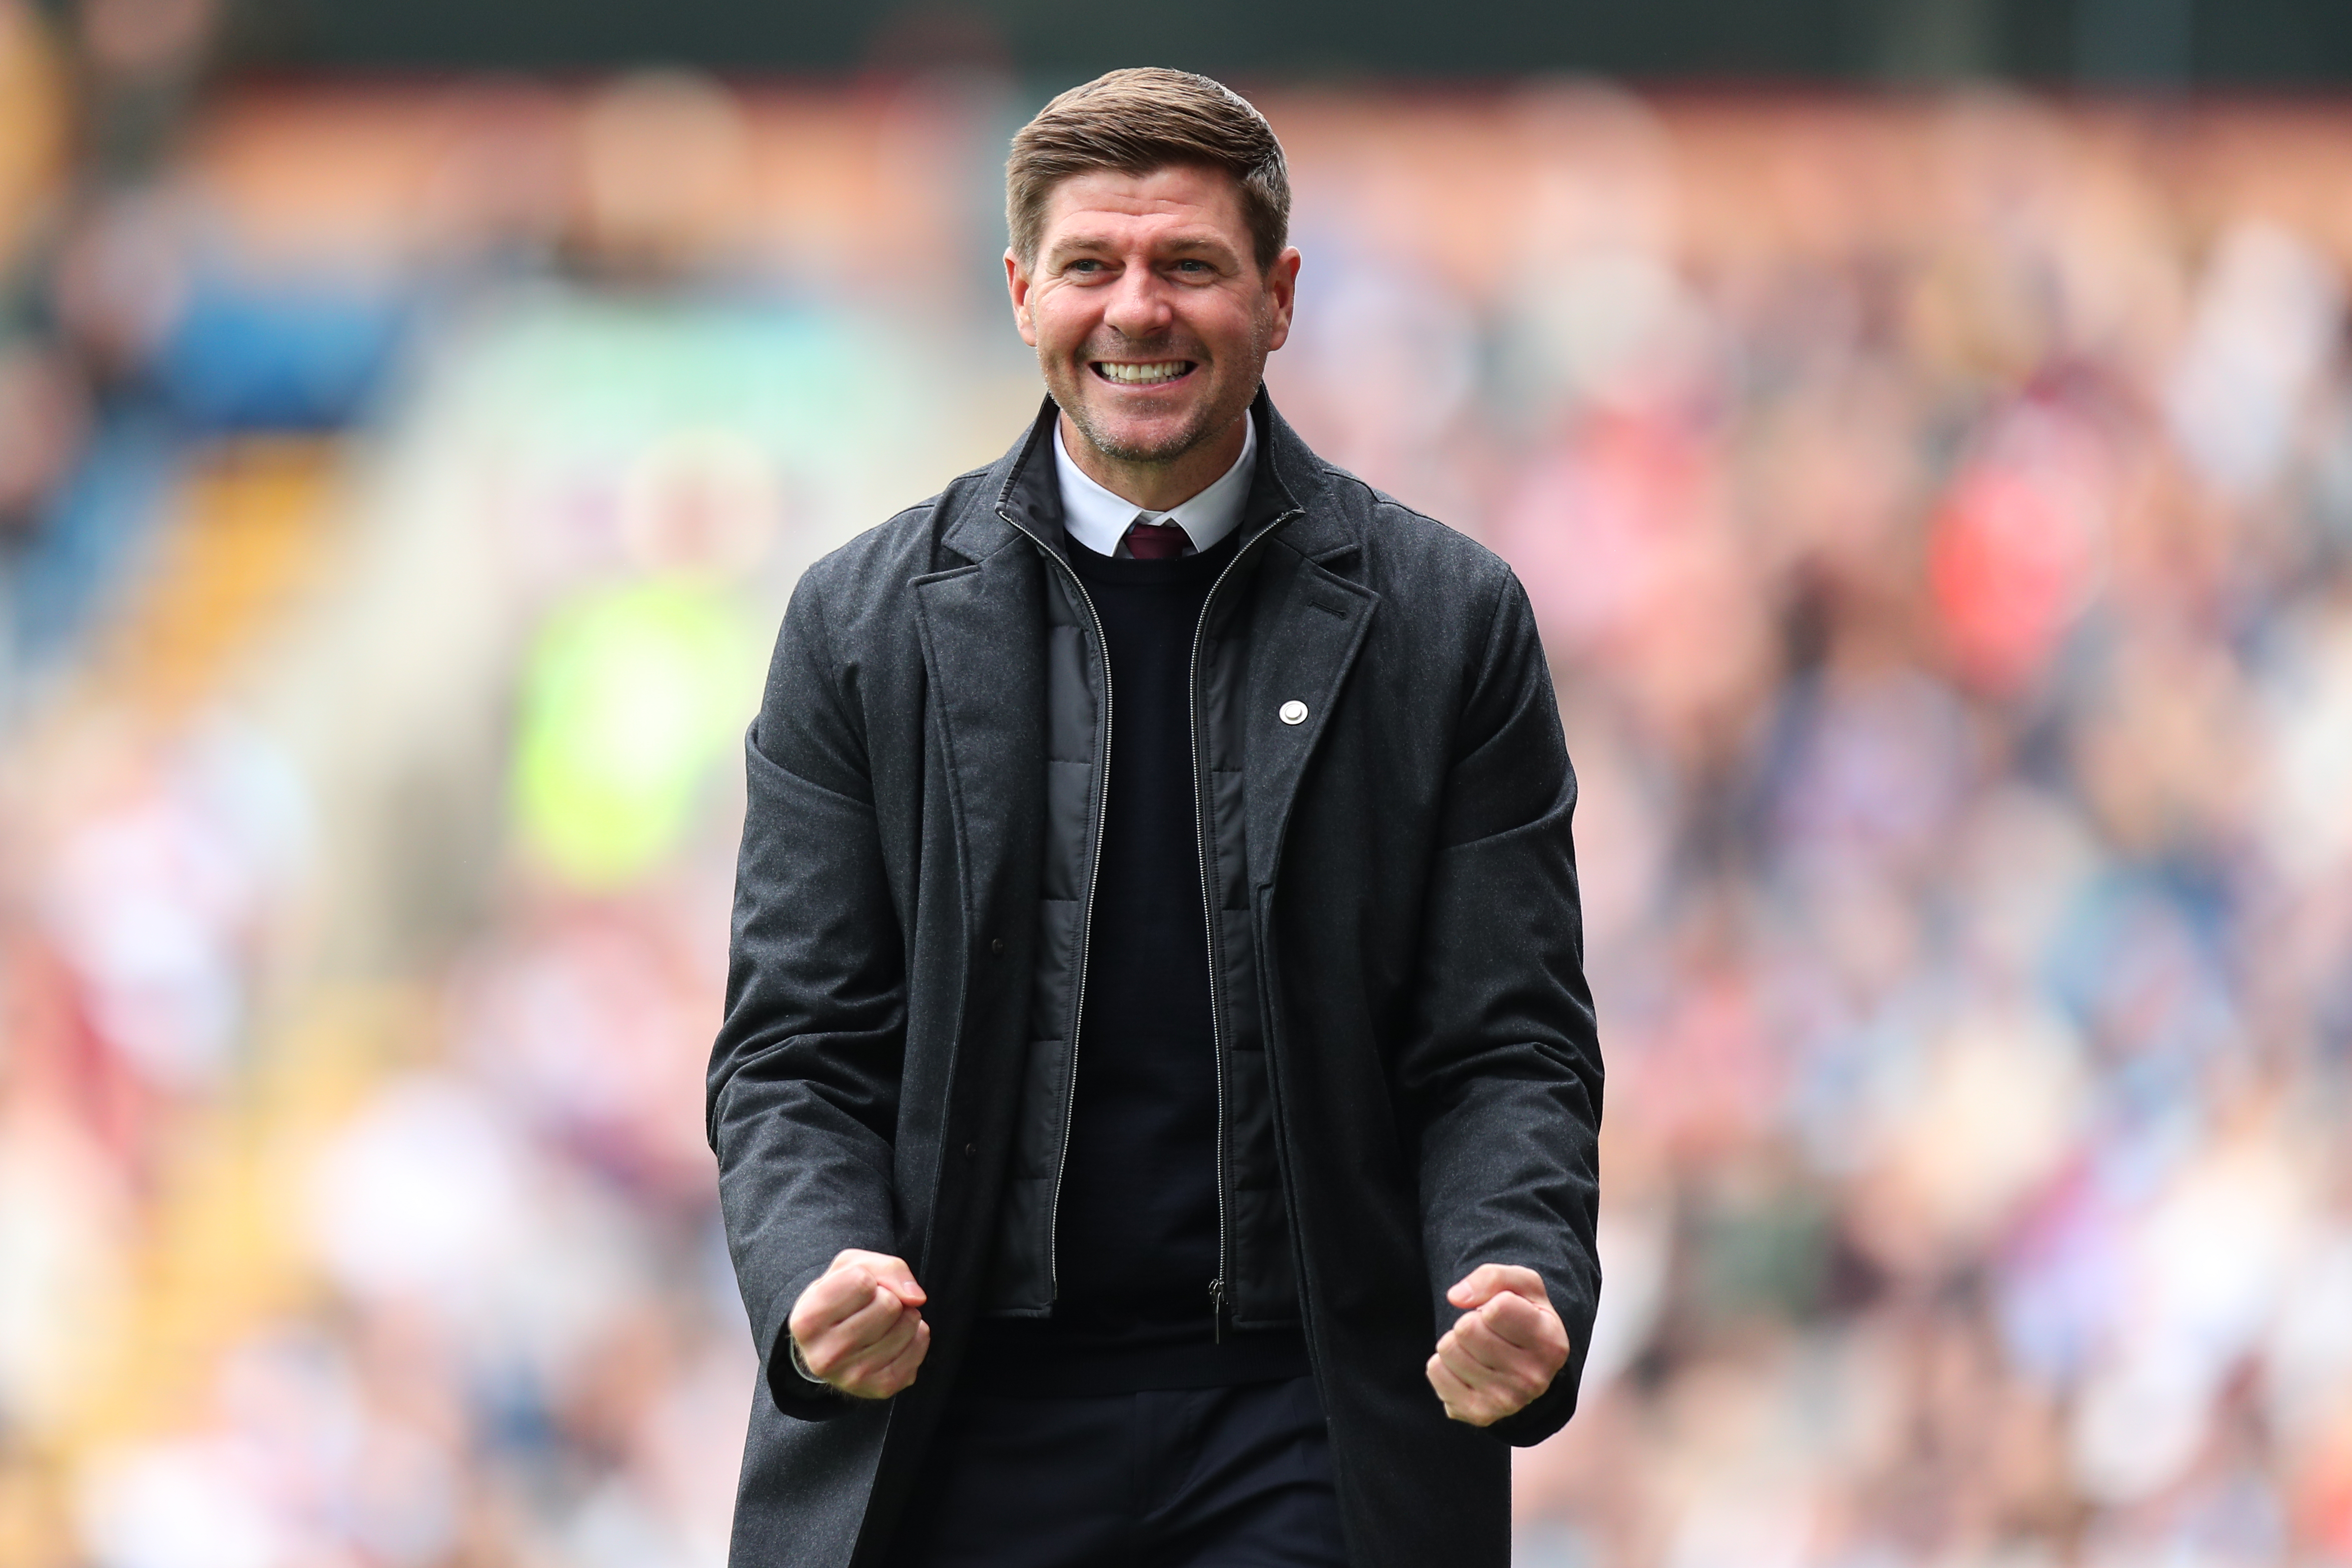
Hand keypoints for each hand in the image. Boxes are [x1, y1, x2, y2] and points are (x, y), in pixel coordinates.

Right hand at [786, 1249, 930, 1398]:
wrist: (832, 1341)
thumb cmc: (841, 1297)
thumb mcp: (851, 1267)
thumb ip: (887, 1269)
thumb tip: (916, 1297)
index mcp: (806, 1321)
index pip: (862, 1282)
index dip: (867, 1278)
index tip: (856, 1291)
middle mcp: (824, 1356)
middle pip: (888, 1304)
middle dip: (888, 1297)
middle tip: (872, 1307)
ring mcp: (852, 1377)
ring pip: (907, 1325)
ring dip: (904, 1316)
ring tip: (883, 1323)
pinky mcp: (880, 1388)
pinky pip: (918, 1349)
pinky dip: (916, 1336)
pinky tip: (897, 1337)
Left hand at [1425, 1263, 1569, 1426]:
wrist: (1528, 1365)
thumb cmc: (1524, 1316)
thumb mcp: (1522, 1286)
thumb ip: (1493, 1277)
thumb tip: (1456, 1297)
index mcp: (1550, 1343)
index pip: (1497, 1308)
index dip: (1491, 1303)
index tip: (1501, 1312)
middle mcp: (1533, 1378)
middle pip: (1466, 1329)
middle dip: (1470, 1322)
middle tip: (1486, 1332)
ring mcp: (1506, 1401)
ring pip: (1447, 1348)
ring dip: (1456, 1342)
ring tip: (1478, 1350)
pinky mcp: (1479, 1414)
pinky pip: (1435, 1371)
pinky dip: (1444, 1363)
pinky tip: (1467, 1369)